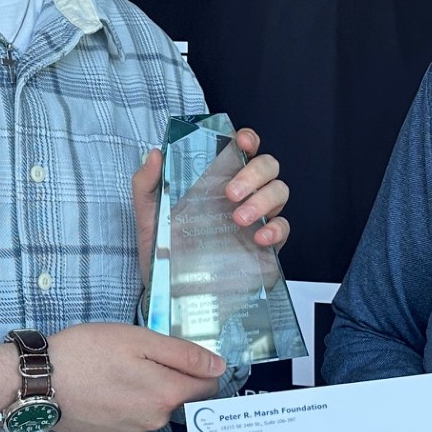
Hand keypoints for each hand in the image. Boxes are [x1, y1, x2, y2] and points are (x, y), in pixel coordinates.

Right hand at [0, 323, 222, 431]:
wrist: (39, 381)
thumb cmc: (88, 352)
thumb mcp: (140, 340)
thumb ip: (183, 355)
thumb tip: (219, 366)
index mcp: (167, 394)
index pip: (208, 387)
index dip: (201, 369)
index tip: (183, 356)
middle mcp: (155, 420)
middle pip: (179, 398)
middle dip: (168, 378)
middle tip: (138, 357)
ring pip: (154, 409)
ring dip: (145, 392)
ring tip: (115, 371)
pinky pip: (131, 419)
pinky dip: (124, 404)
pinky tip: (103, 389)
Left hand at [131, 127, 290, 282]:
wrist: (169, 291)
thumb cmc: (162, 248)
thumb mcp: (148, 214)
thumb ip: (146, 183)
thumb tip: (154, 154)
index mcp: (217, 179)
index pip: (242, 149)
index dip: (248, 139)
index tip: (242, 142)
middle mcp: (241, 194)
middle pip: (268, 166)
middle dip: (254, 173)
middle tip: (230, 194)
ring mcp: (256, 218)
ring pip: (279, 191)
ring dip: (263, 199)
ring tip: (238, 219)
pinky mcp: (266, 245)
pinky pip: (284, 228)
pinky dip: (276, 228)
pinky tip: (259, 238)